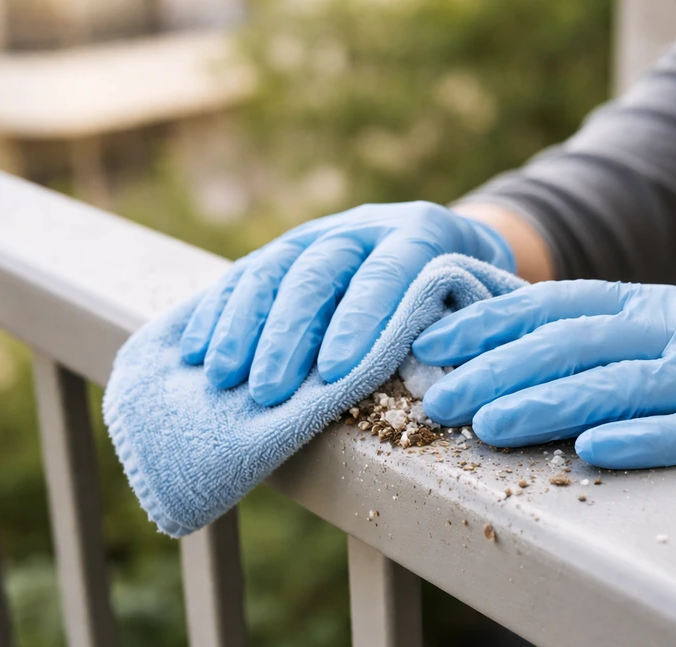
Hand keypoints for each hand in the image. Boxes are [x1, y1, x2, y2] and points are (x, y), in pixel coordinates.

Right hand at [181, 202, 513, 405]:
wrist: (447, 245)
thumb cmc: (467, 293)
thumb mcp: (479, 301)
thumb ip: (455, 324)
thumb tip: (431, 371)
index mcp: (422, 233)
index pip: (386, 271)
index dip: (360, 319)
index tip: (336, 372)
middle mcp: (365, 225)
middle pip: (318, 270)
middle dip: (288, 334)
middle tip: (268, 392)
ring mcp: (320, 233)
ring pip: (273, 269)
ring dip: (242, 326)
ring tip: (222, 376)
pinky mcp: (286, 250)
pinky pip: (244, 274)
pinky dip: (218, 311)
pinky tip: (196, 349)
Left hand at [413, 280, 675, 542]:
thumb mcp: (649, 349)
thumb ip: (583, 349)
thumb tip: (489, 362)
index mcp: (640, 306)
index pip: (551, 305)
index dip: (488, 322)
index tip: (432, 345)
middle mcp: (670, 330)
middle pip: (573, 342)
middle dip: (497, 368)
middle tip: (439, 397)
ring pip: (618, 383)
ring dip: (549, 402)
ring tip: (490, 423)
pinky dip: (640, 438)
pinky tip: (594, 450)